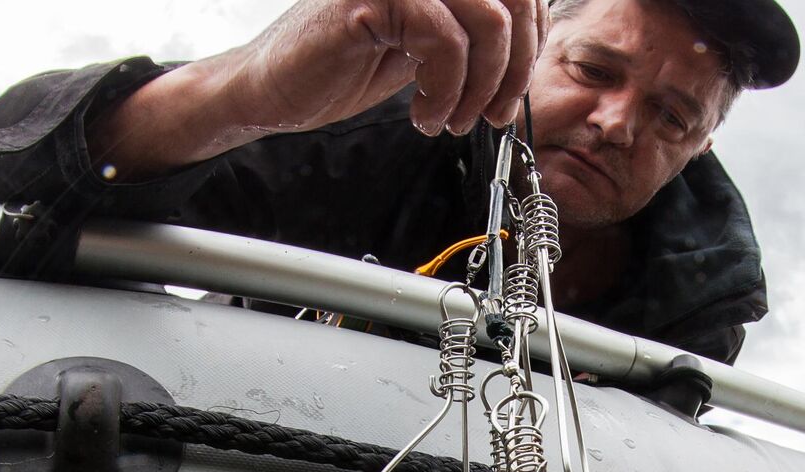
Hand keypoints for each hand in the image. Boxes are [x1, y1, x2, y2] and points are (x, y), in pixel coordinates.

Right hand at [235, 0, 546, 135]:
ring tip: (450, 118)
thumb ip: (475, 33)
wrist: (273, 90)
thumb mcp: (428, 45)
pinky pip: (444, 39)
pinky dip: (445, 89)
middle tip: (492, 113)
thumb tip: (530, 42)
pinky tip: (423, 113)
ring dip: (480, 87)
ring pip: (488, 21)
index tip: (510, 90)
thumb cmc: (343, 66)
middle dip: (513, 70)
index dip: (530, 43)